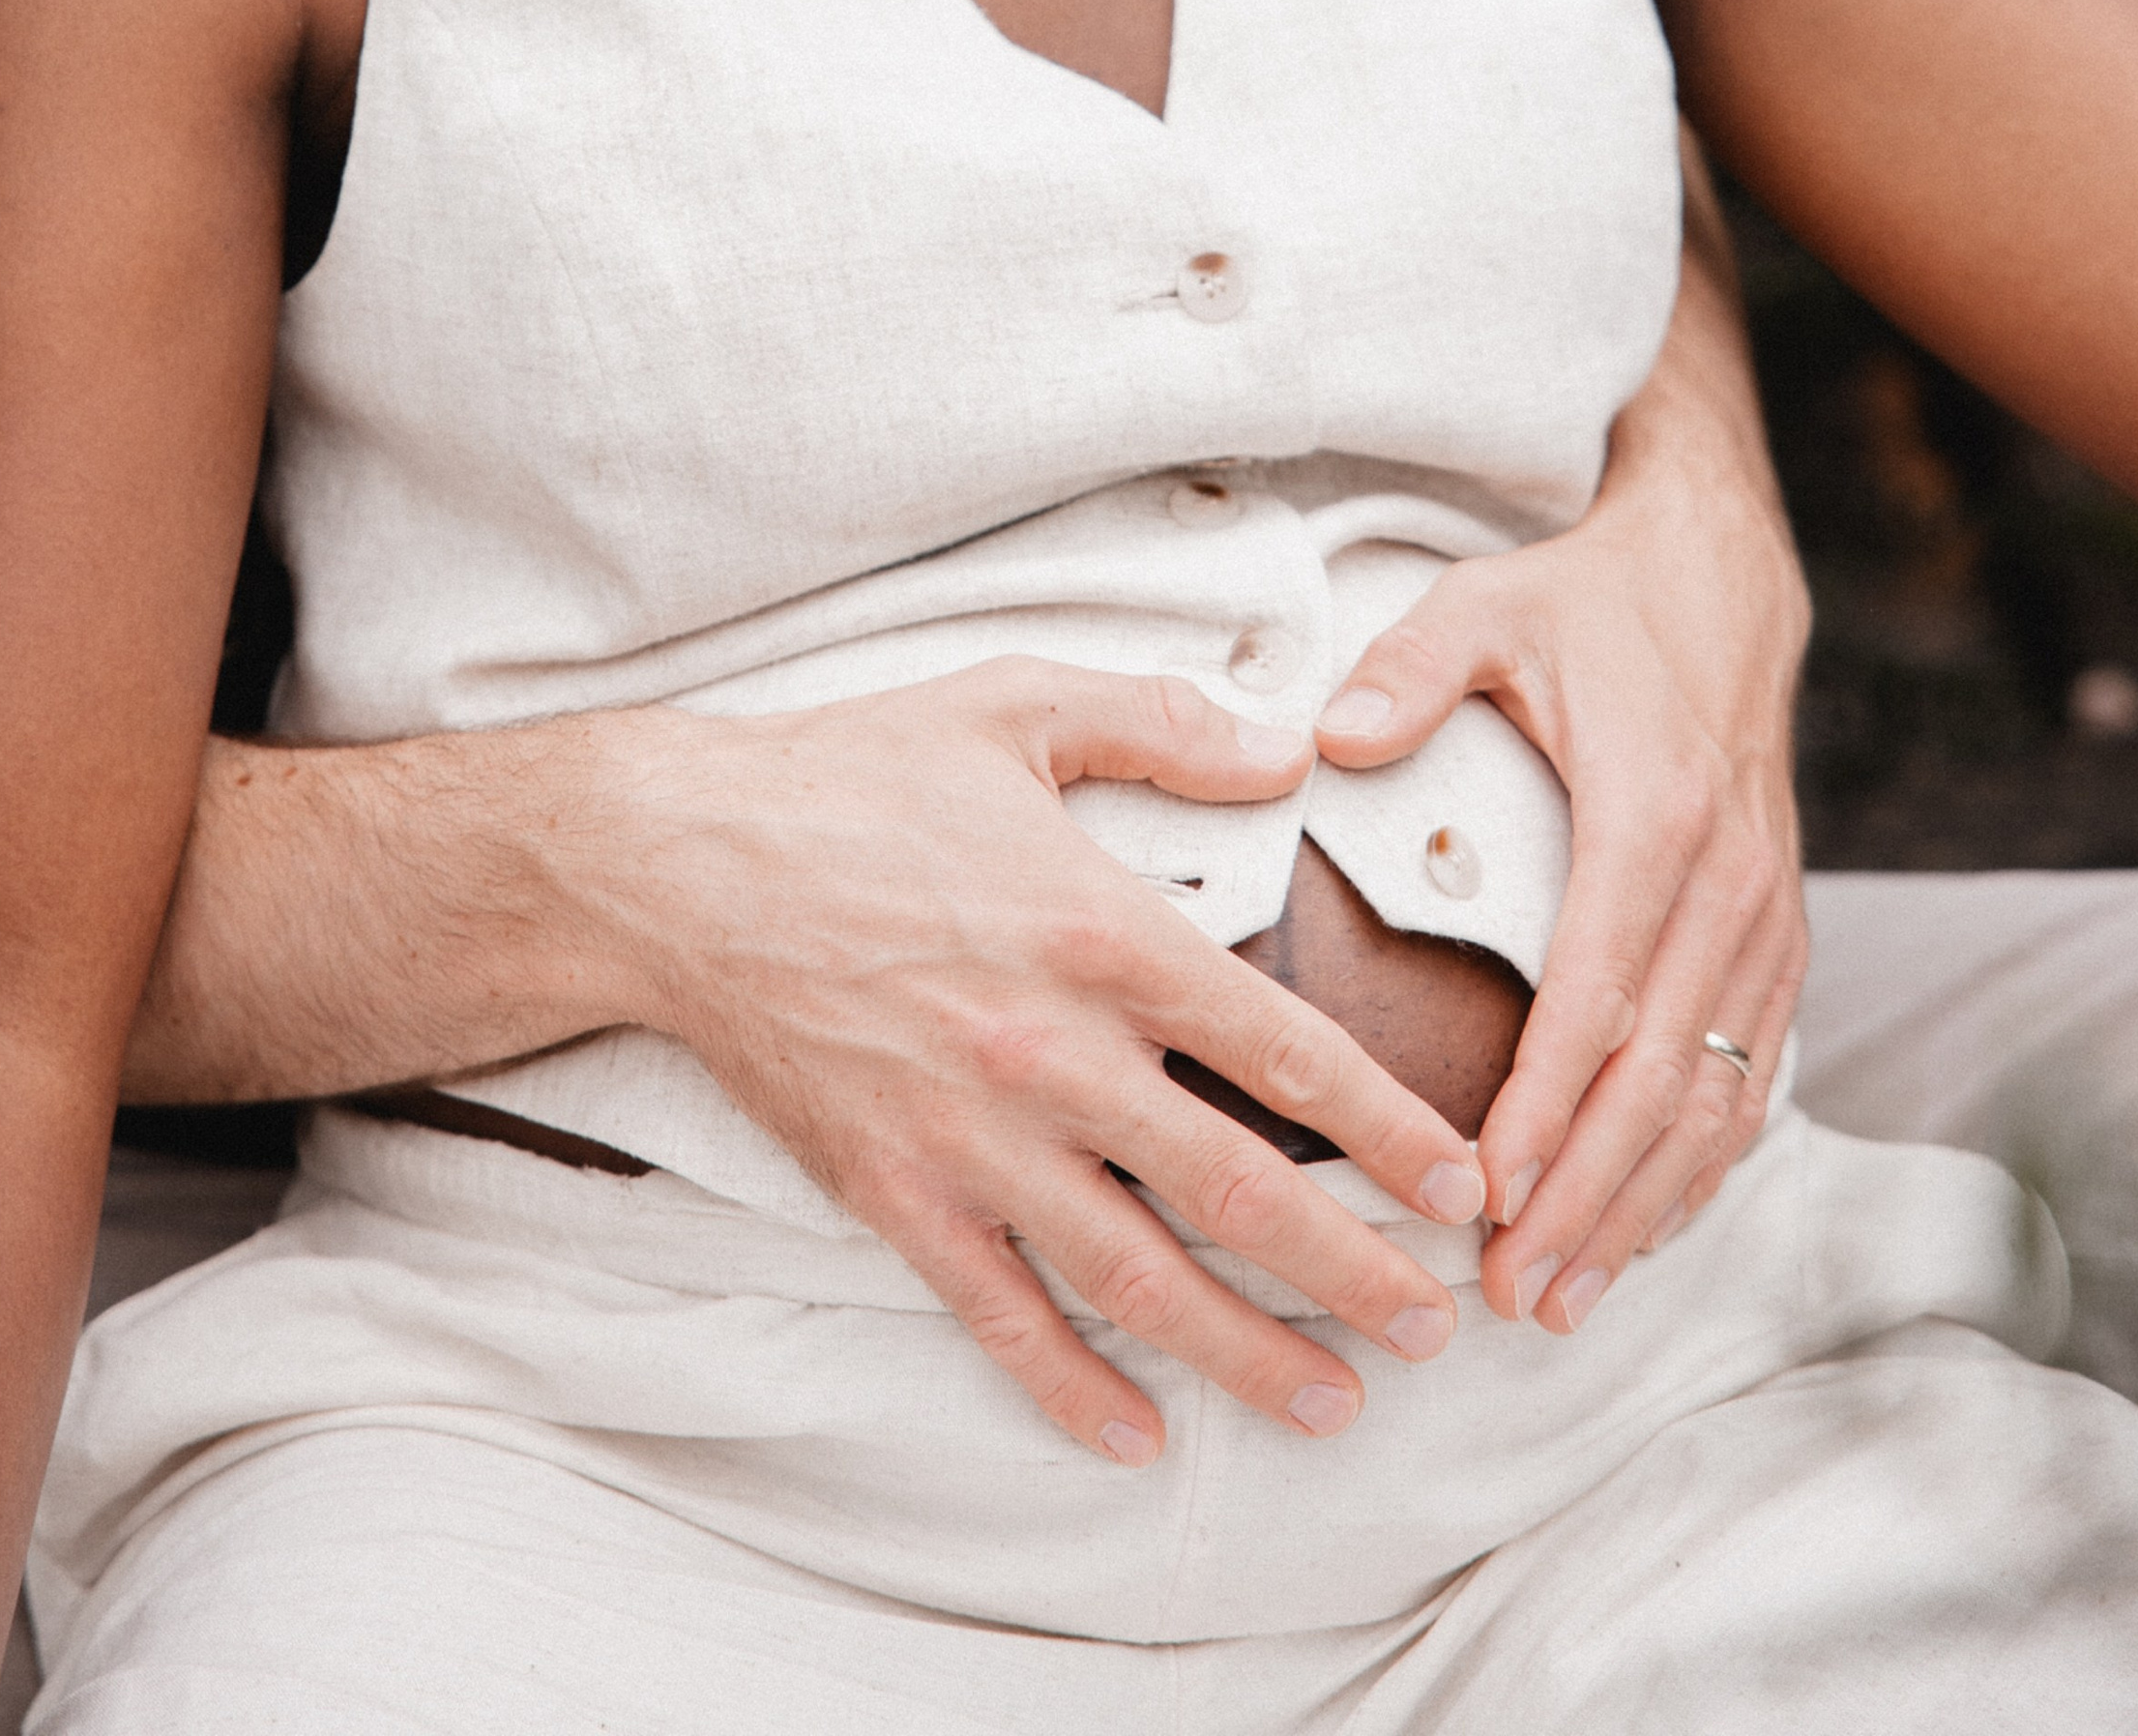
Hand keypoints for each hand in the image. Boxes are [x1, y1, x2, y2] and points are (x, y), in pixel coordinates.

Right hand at [581, 659, 1486, 1464]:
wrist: (677, 862)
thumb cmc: (850, 776)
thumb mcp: (1016, 703)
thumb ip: (1163, 722)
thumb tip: (1289, 745)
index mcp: (1098, 930)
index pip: (1281, 1048)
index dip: (1386, 1128)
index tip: (1460, 1185)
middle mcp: (1049, 1051)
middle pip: (1235, 1189)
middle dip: (1351, 1271)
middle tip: (1434, 1327)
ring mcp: (969, 1136)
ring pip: (1135, 1276)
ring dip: (1244, 1350)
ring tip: (1332, 1400)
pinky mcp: (894, 1191)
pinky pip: (998, 1313)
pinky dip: (1069, 1386)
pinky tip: (1135, 1433)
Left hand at [1314, 141, 1807, 1335]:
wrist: (1721, 574)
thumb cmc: (1586, 598)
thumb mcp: (1488, 605)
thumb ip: (1407, 671)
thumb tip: (1323, 738)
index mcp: (1655, 814)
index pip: (1601, 993)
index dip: (1548, 1107)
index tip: (1488, 1193)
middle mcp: (1728, 880)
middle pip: (1662, 1074)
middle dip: (1589, 1196)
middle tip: (1513, 1290)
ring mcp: (1765, 914)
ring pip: (1716, 1092)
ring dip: (1647, 1203)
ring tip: (1567, 1294)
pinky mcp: (1776, 932)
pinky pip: (1752, 1070)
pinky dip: (1702, 1160)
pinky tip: (1647, 1227)